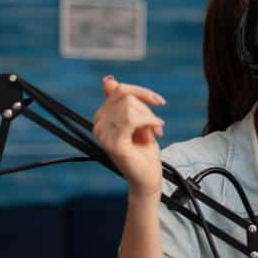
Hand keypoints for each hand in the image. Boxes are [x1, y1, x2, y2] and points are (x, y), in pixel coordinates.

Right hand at [92, 75, 165, 196]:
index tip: (158, 101)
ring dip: (149, 117)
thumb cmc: (144, 151)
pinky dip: (149, 121)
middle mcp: (98, 125)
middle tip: (156, 125)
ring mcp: (104, 135)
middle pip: (125, 97)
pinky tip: (156, 129)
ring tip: (156, 130)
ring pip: (129, 107)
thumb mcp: (137, 121)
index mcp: (102, 117)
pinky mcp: (114, 144)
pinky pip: (131, 120)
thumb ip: (125, 102)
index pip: (118, 90)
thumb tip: (108, 80)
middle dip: (147, 108)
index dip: (141, 92)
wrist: (147, 177)